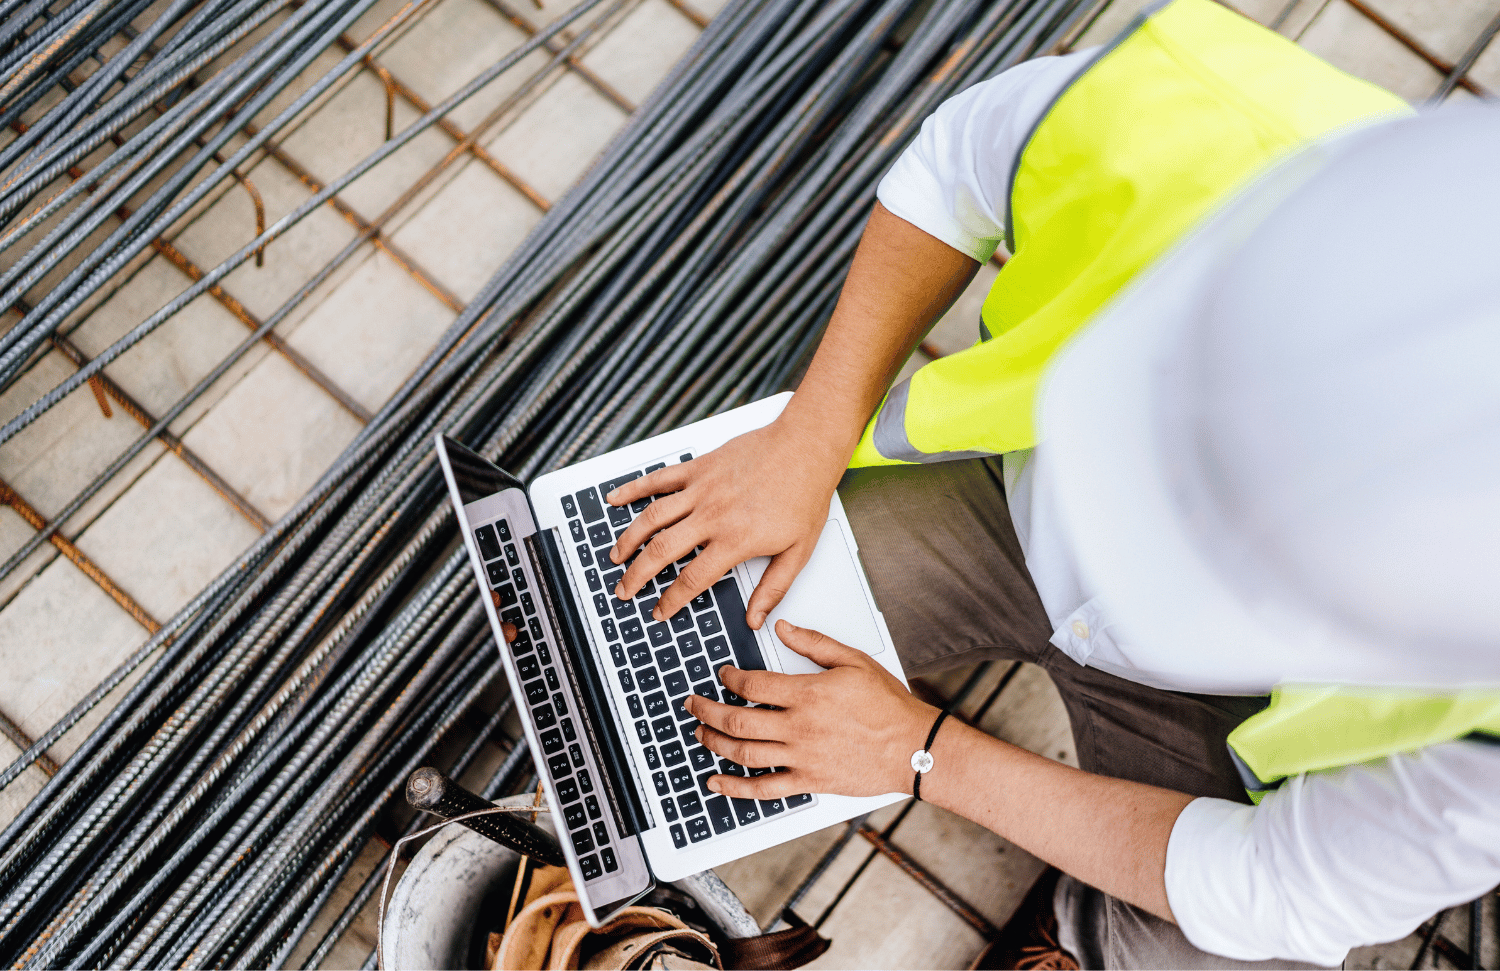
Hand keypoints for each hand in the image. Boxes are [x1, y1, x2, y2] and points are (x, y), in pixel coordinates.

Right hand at [603, 415, 845, 627]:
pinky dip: (634, 489)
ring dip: (629, 539)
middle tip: (624, 589)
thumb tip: (756, 618)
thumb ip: (773, 588)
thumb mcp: (798, 551)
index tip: (659, 611)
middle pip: (662, 551)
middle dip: (637, 575)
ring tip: (616, 557)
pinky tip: (615, 499)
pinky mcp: (699, 467)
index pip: (693, 579)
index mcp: (735, 540)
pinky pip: (659, 479)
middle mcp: (712, 516)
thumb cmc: (805, 494)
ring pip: (652, 517)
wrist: (806, 447)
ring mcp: (702, 489)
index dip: (671, 600)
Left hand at [682, 620, 936, 798]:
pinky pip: (764, 789)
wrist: (914, 747)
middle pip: (737, 719)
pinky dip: (735, 788)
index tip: (723, 674)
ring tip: (700, 734)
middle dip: (707, 710)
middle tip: (693, 704)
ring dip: (714, 743)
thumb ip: (814, 644)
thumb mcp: (854, 661)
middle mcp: (798, 727)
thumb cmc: (888, 706)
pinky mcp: (809, 782)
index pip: (752, 684)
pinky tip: (716, 782)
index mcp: (807, 694)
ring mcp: (801, 758)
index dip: (730, 677)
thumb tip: (784, 628)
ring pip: (743, 752)